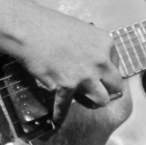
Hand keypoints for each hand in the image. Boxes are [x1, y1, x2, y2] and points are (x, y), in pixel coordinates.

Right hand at [15, 7, 124, 124]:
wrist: (29, 29)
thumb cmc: (51, 26)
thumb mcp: (83, 32)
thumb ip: (94, 48)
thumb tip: (96, 65)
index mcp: (106, 44)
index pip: (116, 67)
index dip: (106, 73)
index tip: (98, 76)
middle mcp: (101, 62)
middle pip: (115, 86)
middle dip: (106, 89)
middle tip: (96, 90)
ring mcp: (85, 76)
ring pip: (101, 100)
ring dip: (91, 102)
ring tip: (83, 101)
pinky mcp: (67, 87)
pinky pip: (65, 108)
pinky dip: (60, 114)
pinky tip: (57, 119)